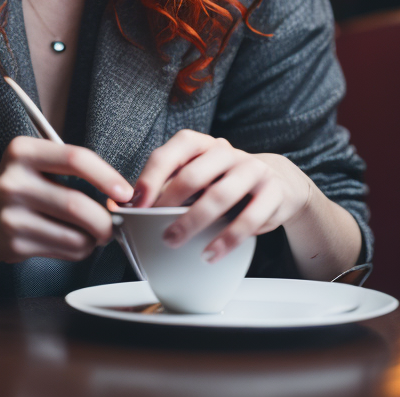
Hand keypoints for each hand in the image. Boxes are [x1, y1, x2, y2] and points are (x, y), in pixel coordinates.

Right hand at [0, 136, 133, 264]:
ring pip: (74, 233)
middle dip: (105, 219)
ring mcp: (11, 215)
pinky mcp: (15, 245)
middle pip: (76, 203)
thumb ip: (70, 167)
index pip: (74, 158)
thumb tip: (118, 191)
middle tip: (115, 222)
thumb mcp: (35, 162)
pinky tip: (74, 241)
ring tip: (95, 233)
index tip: (124, 191)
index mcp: (21, 151)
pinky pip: (64, 251)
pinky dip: (79, 249)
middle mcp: (13, 181)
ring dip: (94, 238)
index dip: (106, 176)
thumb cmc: (19, 188)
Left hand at [132, 130, 311, 261]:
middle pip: (193, 174)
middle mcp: (226, 152)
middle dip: (169, 204)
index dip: (150, 178)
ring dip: (194, 222)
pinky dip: (227, 239)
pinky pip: (250, 218)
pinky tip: (210, 254)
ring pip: (220, 195)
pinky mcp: (272, 192)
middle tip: (154, 229)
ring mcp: (252, 169)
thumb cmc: (222, 182)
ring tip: (175, 242)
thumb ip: (166, 187)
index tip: (134, 204)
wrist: (277, 183)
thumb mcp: (196, 176)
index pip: (170, 153)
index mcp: (200, 144)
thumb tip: (121, 207)